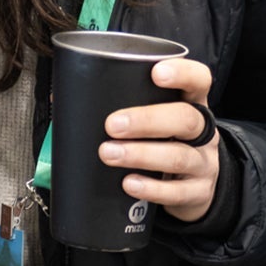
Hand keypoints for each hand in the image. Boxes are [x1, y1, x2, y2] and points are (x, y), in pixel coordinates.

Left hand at [99, 58, 221, 224]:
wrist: (195, 188)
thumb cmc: (166, 143)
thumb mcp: (158, 122)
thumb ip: (125, 107)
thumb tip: (62, 99)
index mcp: (192, 104)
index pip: (199, 80)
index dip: (182, 73)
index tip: (156, 72)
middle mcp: (202, 132)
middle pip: (186, 119)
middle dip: (147, 120)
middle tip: (112, 125)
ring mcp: (203, 163)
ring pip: (178, 156)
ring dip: (141, 155)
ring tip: (109, 154)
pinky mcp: (197, 193)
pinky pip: (176, 192)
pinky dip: (151, 189)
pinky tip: (129, 184)